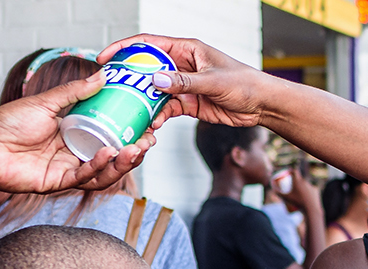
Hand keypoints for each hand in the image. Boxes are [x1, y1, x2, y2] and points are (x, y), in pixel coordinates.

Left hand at [0, 71, 155, 193]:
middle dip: (132, 152)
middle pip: (110, 157)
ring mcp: (64, 169)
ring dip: (121, 162)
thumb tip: (103, 75)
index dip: (129, 135)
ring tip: (135, 149)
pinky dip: (97, 167)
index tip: (147, 127)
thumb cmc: (7, 121)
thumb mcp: (47, 101)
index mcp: (72, 134)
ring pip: (101, 172)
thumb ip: (75, 92)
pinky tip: (108, 153)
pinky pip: (82, 177)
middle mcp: (71, 153)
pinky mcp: (55, 183)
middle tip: (148, 141)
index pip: (108, 137)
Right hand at [101, 35, 277, 128]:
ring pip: (153, 92)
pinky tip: (151, 125)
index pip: (149, 44)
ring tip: (128, 112)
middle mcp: (182, 65)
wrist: (262, 106)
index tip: (106, 57)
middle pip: (147, 68)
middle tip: (110, 90)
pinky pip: (165, 109)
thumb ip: (184, 82)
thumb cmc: (244, 84)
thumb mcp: (213, 81)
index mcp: (187, 49)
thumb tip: (155, 80)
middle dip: (128, 79)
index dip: (125, 48)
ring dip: (142, 102)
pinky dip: (157, 116)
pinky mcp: (188, 103)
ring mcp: (183, 85)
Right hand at [276, 174, 317, 208]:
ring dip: (303, 186)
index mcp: (298, 181)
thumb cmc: (297, 203)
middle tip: (292, 185)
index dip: (291, 171)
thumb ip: (278, 193)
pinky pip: (311, 189)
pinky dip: (308, 191)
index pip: (294, 171)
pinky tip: (307, 193)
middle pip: (300, 178)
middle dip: (296, 180)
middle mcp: (305, 181)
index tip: (289, 172)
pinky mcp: (316, 190)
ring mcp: (311, 185)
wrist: (310, 208)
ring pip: (306, 184)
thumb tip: (272, 189)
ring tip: (299, 191)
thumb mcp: (286, 198)